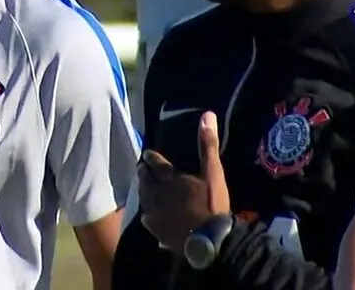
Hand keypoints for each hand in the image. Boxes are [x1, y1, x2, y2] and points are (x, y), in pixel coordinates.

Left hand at [138, 111, 230, 251]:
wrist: (209, 240)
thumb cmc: (212, 204)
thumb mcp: (213, 172)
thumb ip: (208, 145)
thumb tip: (207, 115)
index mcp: (171, 178)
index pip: (157, 164)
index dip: (151, 158)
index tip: (147, 154)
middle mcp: (158, 193)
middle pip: (146, 180)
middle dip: (143, 173)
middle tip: (141, 168)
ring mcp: (156, 213)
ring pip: (144, 198)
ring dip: (143, 190)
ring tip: (142, 187)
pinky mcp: (157, 231)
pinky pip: (147, 220)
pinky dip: (147, 214)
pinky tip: (147, 215)